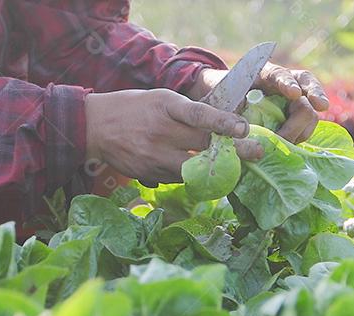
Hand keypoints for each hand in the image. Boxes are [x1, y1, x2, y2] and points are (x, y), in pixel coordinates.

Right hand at [85, 89, 263, 186]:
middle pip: (203, 144)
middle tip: (258, 153)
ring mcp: (154, 155)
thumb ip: (189, 111)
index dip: (223, 122)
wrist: (95, 126)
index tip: (244, 129)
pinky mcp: (149, 173)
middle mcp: (161, 131)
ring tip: (237, 168)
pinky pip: (180, 178)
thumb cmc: (135, 107)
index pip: (199, 114)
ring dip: (218, 169)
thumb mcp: (161, 99)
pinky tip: (203, 173)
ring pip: (195, 168)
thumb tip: (224, 123)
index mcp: (166, 105)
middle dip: (235, 151)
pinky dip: (194, 175)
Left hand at [189, 64, 328, 142]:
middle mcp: (284, 83)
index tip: (293, 93)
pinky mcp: (294, 119)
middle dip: (312, 99)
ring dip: (303, 126)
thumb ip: (229, 110)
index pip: (279, 74)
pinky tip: (292, 144)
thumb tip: (241, 130)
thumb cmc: (221, 97)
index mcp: (264, 74)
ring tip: (287, 140)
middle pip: (306, 86)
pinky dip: (301, 136)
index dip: (287, 82)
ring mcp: (292, 101)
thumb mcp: (220, 100)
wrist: (221, 101)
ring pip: (309, 110)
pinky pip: (305, 127)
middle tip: (318, 108)